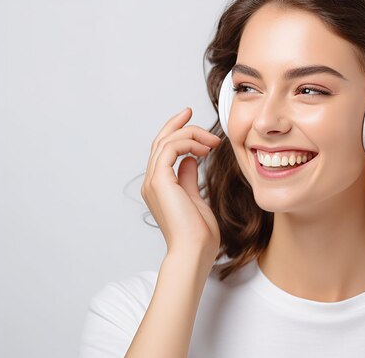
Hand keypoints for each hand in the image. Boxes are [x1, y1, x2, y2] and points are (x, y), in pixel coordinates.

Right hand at [141, 107, 222, 260]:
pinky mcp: (160, 181)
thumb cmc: (199, 235)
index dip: (176, 132)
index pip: (164, 151)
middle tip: (192, 112)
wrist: (194, 252)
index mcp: (159, 187)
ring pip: (166, 142)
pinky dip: (187, 142)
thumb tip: (190, 160)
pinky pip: (170, 149)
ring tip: (212, 142)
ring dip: (190, 134)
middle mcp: (152, 182)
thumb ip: (188, 178)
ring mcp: (154, 182)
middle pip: (161, 141)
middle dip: (178, 125)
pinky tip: (204, 148)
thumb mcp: (195, 199)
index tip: (191, 120)